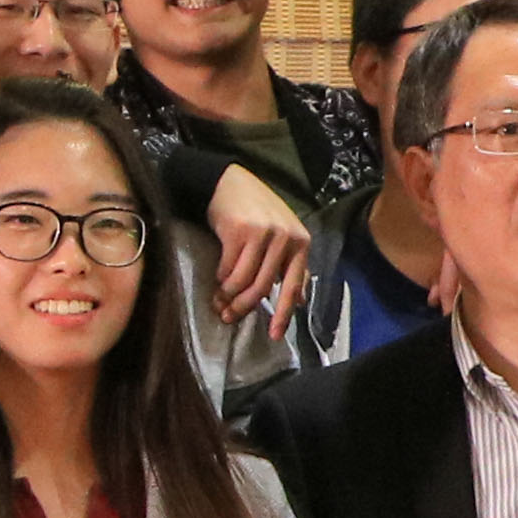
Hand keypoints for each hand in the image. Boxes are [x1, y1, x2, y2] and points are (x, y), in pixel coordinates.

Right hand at [201, 168, 310, 321]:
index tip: (274, 335)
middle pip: (264, 287)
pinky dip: (221, 281)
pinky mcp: (239, 231)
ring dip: (229, 298)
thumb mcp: (282, 236)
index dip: (284, 313)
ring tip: (219, 306)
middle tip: (230, 319)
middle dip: (245, 308)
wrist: (229, 182)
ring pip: (244, 281)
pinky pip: (228, 268)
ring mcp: (263, 234)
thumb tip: (299, 301)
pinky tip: (216, 285)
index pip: (293, 285)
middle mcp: (286, 238)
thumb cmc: (257, 212)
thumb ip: (291, 266)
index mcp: (300, 242)